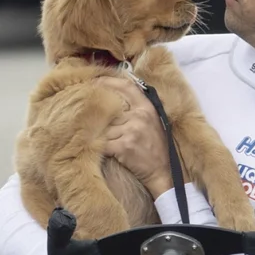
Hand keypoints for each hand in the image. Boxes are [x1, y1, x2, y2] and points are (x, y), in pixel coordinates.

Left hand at [95, 76, 173, 195]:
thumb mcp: (153, 122)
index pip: (126, 87)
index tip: (95, 81)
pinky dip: (101, 148)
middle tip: (91, 119)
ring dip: (102, 136)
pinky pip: (103, 143)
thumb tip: (114, 98)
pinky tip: (105, 151)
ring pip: (105, 128)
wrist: (164, 172)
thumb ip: (137, 110)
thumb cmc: (156, 148)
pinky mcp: (124, 146)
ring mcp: (132, 130)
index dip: (109, 82)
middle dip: (101, 118)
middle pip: (110, 111)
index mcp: (147, 108)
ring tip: (105, 142)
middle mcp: (140, 116)